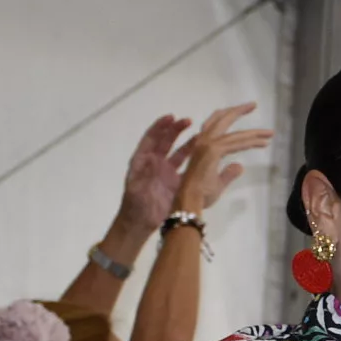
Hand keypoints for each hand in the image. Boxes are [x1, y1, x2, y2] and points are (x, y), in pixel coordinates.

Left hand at [115, 113, 191, 235]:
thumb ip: (147, 173)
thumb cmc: (135, 205)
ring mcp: (168, 173)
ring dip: (188, 144)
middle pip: (166, 142)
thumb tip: (156, 158)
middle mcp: (156, 163)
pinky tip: (205, 156)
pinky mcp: (178, 184)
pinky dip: (196, 162)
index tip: (171, 117)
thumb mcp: (137, 187)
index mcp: (142, 160)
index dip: (160, 127)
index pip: (151, 139)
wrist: (140, 224)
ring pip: (179, 154)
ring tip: (201, 135)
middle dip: (176, 130)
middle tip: (188, 121)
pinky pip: (188, 170)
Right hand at [171, 103, 273, 214]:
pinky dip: (250, 142)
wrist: (190, 200)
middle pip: (222, 120)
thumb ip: (228, 173)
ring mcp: (207, 145)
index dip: (232, 122)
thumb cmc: (200, 195)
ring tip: (269, 132)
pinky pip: (236, 143)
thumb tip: (240, 166)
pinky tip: (263, 143)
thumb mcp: (218, 183)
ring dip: (254, 132)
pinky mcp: (213, 150)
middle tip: (253, 104)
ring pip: (234, 133)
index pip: (218, 128)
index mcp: (203, 146)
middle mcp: (203, 142)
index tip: (248, 126)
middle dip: (238, 111)